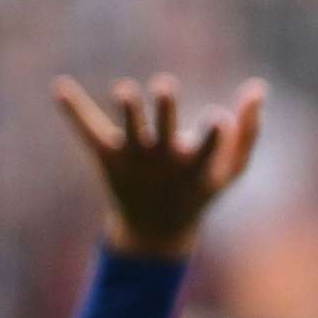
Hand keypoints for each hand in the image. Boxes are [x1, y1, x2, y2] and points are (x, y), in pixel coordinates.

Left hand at [51, 73, 268, 258]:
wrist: (155, 231)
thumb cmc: (199, 191)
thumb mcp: (231, 171)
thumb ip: (250, 131)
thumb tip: (258, 87)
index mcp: (194, 166)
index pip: (208, 146)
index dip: (215, 132)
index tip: (218, 120)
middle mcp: (163, 161)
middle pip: (163, 132)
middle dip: (164, 109)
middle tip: (165, 86)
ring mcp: (133, 159)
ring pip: (128, 129)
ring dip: (127, 109)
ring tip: (125, 90)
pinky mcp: (107, 157)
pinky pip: (88, 130)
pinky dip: (74, 109)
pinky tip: (59, 86)